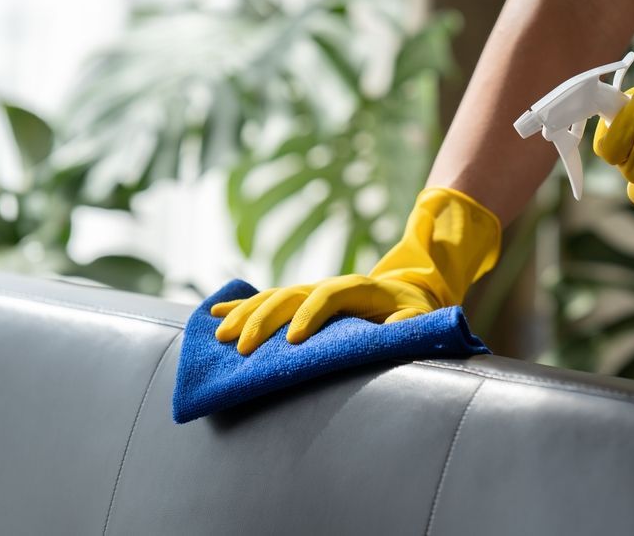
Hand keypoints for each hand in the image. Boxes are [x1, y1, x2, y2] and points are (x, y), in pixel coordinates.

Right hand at [211, 187, 500, 354]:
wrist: (407, 293)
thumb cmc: (414, 312)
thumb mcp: (420, 319)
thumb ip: (408, 325)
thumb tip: (393, 331)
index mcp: (359, 288)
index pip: (329, 295)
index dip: (310, 316)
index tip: (292, 342)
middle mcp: (329, 286)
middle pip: (290, 294)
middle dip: (264, 319)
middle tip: (242, 347)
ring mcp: (311, 291)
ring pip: (272, 297)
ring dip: (244, 314)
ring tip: (219, 336)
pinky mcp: (300, 302)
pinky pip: (266, 301)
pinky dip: (239, 305)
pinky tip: (213, 314)